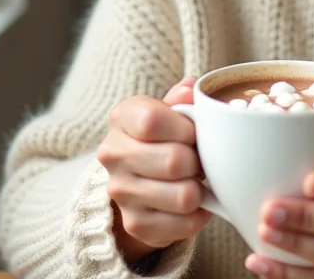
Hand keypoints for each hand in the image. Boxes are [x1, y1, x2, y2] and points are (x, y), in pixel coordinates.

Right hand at [97, 78, 211, 262]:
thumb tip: (192, 89)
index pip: (152, 121)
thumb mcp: (170, 111)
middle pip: (174, 161)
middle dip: (198, 162)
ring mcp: (121, 192)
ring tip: (194, 181)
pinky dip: (199, 215)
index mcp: (122, 118)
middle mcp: (113, 154)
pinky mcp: (136, 224)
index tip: (194, 133)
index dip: (185, 128)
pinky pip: (186, 224)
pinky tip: (190, 204)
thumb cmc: (164, 137)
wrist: (138, 179)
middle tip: (199, 161)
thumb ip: (183, 99)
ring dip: (200, 190)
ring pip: (184, 196)